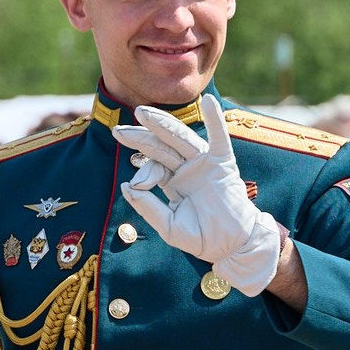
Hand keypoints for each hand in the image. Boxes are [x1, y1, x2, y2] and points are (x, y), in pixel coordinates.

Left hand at [112, 93, 282, 295]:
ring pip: (181, 139)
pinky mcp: (223, 163)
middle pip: (161, 146)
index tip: (138, 184)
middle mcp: (186, 168)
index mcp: (172, 181)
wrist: (231, 246)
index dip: (144, 172)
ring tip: (142, 113)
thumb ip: (148, 207)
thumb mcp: (168, 226)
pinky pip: (219, 138)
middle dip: (140, 137)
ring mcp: (204, 163)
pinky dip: (215, 121)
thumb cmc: (201, 238)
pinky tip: (209, 103)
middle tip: (118, 130)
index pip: (153, 166)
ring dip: (163, 124)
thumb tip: (126, 186)